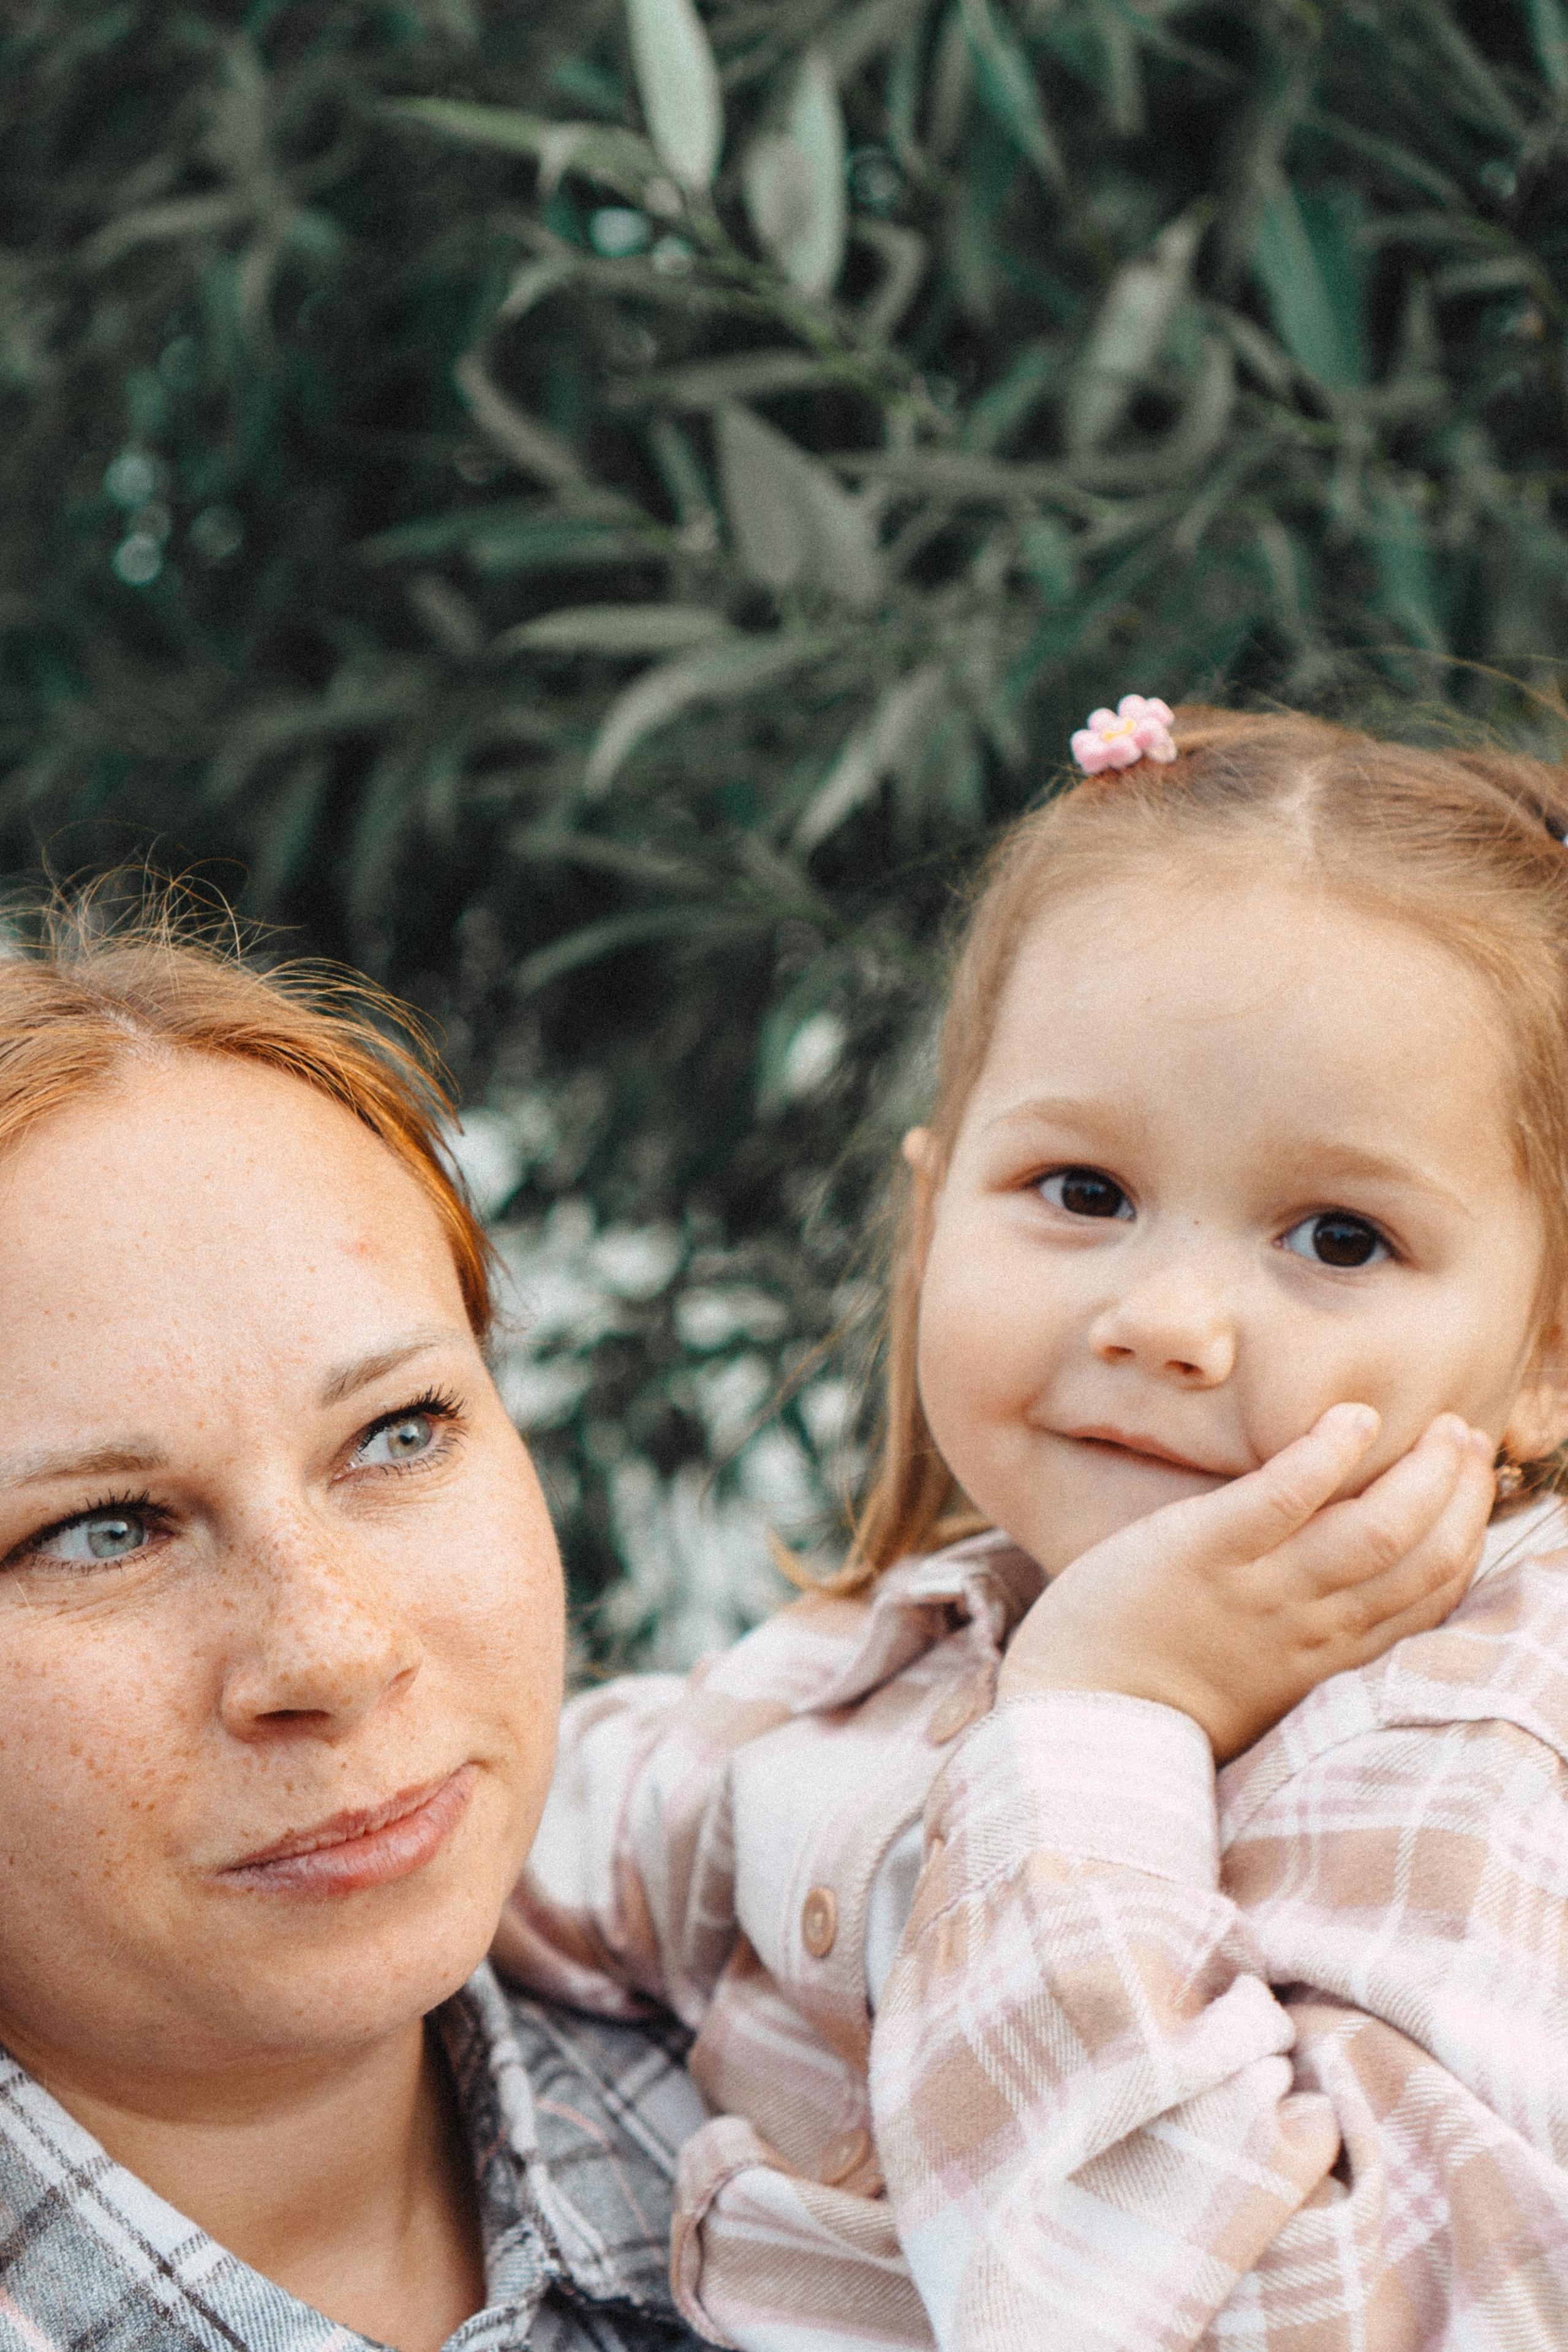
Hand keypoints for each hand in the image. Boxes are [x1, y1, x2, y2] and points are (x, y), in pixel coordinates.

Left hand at [996, 1405, 1495, 1761]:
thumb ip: (1301, 1646)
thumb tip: (1337, 1601)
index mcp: (1325, 1661)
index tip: (1473, 1487)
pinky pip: (1282, 1497)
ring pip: (1374, 1529)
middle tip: (1468, 1441)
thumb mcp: (1254, 1687)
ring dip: (1422, 1473)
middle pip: (1419, 1559)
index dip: (1463, 1537)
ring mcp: (1258, 1590)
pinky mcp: (1199, 1550)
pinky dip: (1327, 1455)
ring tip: (1445, 1427)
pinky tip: (1354, 1419)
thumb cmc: (1152, 1701)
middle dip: (1459, 1496)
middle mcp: (1308, 1628)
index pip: (1426, 1598)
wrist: (1074, 1728)